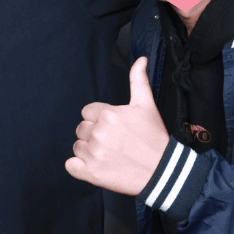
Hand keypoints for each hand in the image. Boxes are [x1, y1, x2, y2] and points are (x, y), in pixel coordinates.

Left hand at [65, 57, 168, 194]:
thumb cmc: (155, 139)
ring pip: (77, 147)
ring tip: (111, 155)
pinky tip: (97, 166)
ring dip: (89, 151)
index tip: (114, 128)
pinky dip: (79, 167)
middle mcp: (99, 132)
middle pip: (81, 129)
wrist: (163, 172)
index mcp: (109, 114)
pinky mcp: (90, 173)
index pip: (87, 113)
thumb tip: (140, 60)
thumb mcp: (147, 106)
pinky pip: (70, 165)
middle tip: (115, 143)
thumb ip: (138, 81)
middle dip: (94, 135)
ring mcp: (93, 153)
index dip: (99, 120)